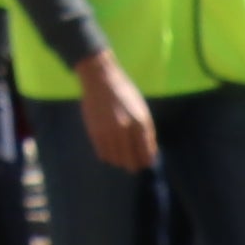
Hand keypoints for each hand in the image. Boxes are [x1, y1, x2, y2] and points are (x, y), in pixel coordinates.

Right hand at [78, 54, 157, 174]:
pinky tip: (110, 147)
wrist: (100, 80)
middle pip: (130, 162)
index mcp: (140, 124)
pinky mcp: (94, 132)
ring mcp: (108, 132)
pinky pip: (103, 155)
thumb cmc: (125, 94)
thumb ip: (147, 134)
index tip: (144, 162)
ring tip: (120, 152)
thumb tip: (150, 155)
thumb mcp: (143, 111)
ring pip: (116, 161)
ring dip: (120, 160)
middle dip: (133, 165)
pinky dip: (108, 155)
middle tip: (133, 162)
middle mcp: (124, 130)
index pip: (146, 156)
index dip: (146, 162)